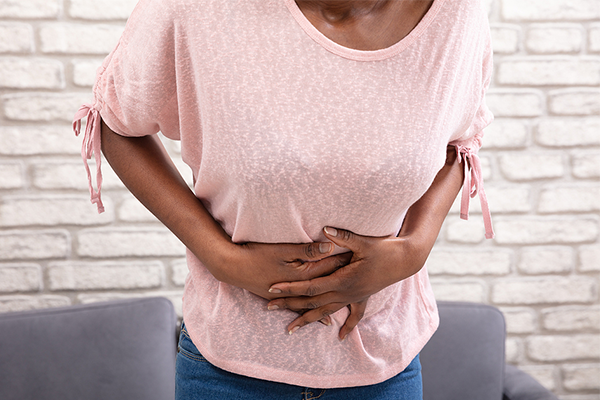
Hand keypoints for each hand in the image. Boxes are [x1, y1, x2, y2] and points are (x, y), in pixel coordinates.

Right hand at [214, 240, 352, 301]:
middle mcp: (297, 287)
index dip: (341, 261)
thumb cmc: (256, 255)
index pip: (327, 267)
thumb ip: (307, 250)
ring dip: (332, 300)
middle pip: (324, 284)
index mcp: (300, 274)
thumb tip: (329, 246)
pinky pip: (303, 308)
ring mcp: (288, 295)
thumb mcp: (283, 250)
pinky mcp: (280, 297)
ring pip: (316, 300)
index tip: (357, 257)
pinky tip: (325, 321)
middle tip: (358, 276)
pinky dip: (316, 314)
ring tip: (354, 305)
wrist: (232, 267)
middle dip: (340, 279)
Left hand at [266, 227, 429, 339]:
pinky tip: (340, 337)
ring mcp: (354, 297)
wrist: (405, 260)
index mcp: (343, 280)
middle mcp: (346, 293)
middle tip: (268, 308)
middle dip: (289, 305)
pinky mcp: (362, 297)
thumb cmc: (384, 249)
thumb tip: (325, 230)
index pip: (310, 286)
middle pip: (312, 302)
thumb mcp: (363, 242)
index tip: (273, 288)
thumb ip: (342, 237)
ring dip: (306, 320)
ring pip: (325, 312)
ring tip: (289, 330)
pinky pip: (352, 315)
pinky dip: (346, 326)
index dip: (290, 288)